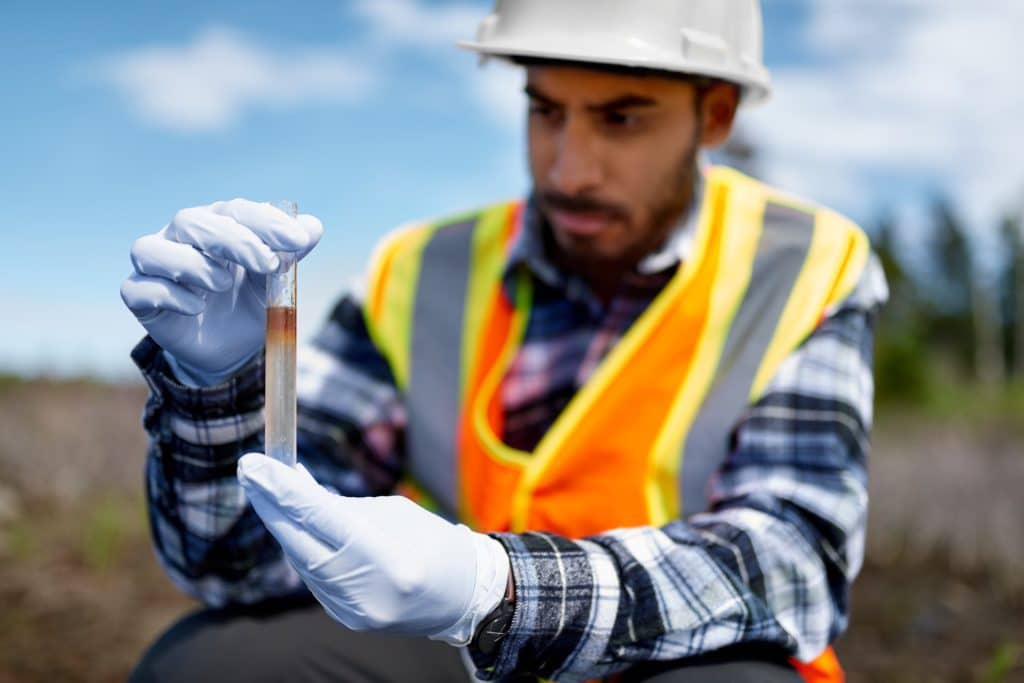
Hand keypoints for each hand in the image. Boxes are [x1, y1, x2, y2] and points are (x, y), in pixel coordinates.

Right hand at [120, 199, 322, 384]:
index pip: (236, 210)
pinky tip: (197, 307)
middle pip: (192, 221)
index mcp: (217, 223)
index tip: (298, 241)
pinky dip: (168, 295)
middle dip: (232, 240)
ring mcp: (156, 266)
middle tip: (267, 264)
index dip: (266, 222)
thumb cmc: (250, 302)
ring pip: (151, 249)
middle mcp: (181, 237)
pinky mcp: (140, 297)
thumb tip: (313, 227)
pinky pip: (138, 289)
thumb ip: (291, 253)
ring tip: (223, 285)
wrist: (230, 348)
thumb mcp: (276, 280)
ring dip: (191, 264)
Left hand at [236, 454, 509, 645]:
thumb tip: (294, 487)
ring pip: (300, 559)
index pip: (319, 518)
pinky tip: (294, 525)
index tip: (254, 463)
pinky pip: (313, 577)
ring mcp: (352, 611)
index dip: (281, 488)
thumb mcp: (394, 513)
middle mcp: (363, 590)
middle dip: (269, 504)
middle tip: (248, 471)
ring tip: (269, 490)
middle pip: (298, 541)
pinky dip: (302, 547)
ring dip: (283, 524)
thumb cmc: (435, 544)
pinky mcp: (345, 618)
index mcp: (384, 557)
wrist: (463, 597)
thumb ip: (342, 506)